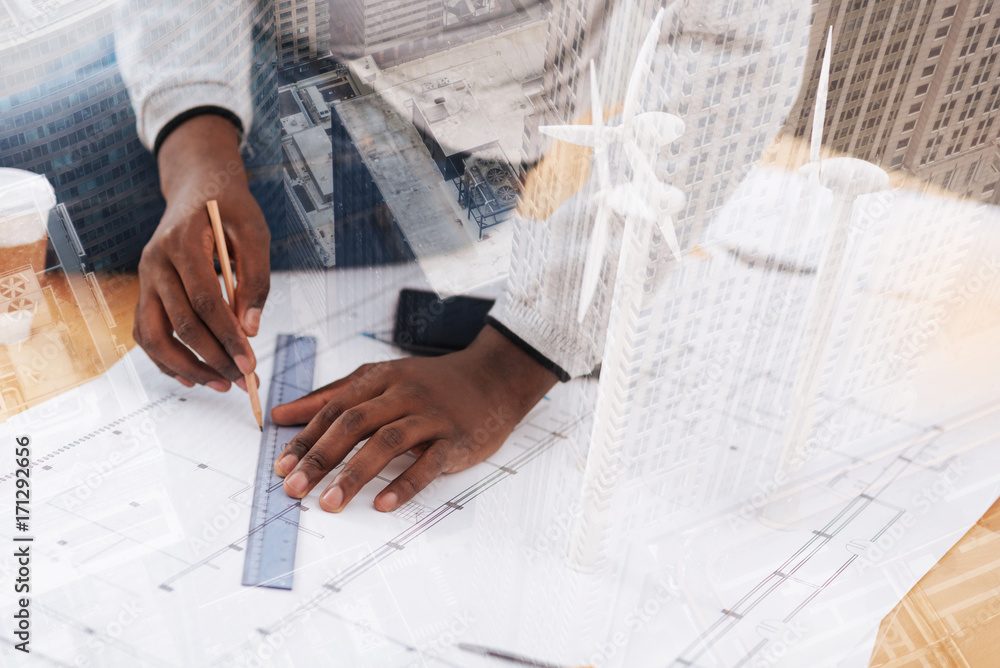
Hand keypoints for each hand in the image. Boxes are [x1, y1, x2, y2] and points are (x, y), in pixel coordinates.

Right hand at [133, 115, 269, 390]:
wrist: (197, 185)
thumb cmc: (231, 207)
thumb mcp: (254, 231)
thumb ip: (255, 278)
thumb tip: (251, 328)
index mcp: (181, 242)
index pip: (203, 300)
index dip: (226, 336)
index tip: (250, 363)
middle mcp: (155, 262)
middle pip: (179, 323)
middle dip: (213, 357)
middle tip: (244, 379)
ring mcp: (145, 278)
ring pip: (153, 335)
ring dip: (186, 366)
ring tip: (221, 384)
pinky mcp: (146, 290)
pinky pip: (147, 332)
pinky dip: (166, 359)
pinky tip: (193, 376)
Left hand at [271, 326, 557, 511]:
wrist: (493, 379)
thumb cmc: (432, 384)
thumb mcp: (381, 380)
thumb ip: (332, 396)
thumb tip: (282, 415)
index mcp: (380, 379)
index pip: (334, 408)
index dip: (306, 438)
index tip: (282, 466)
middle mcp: (403, 394)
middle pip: (355, 423)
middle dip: (321, 457)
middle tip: (295, 487)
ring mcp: (430, 416)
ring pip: (387, 442)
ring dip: (355, 474)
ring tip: (331, 502)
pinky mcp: (455, 439)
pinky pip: (428, 463)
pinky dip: (405, 484)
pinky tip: (384, 504)